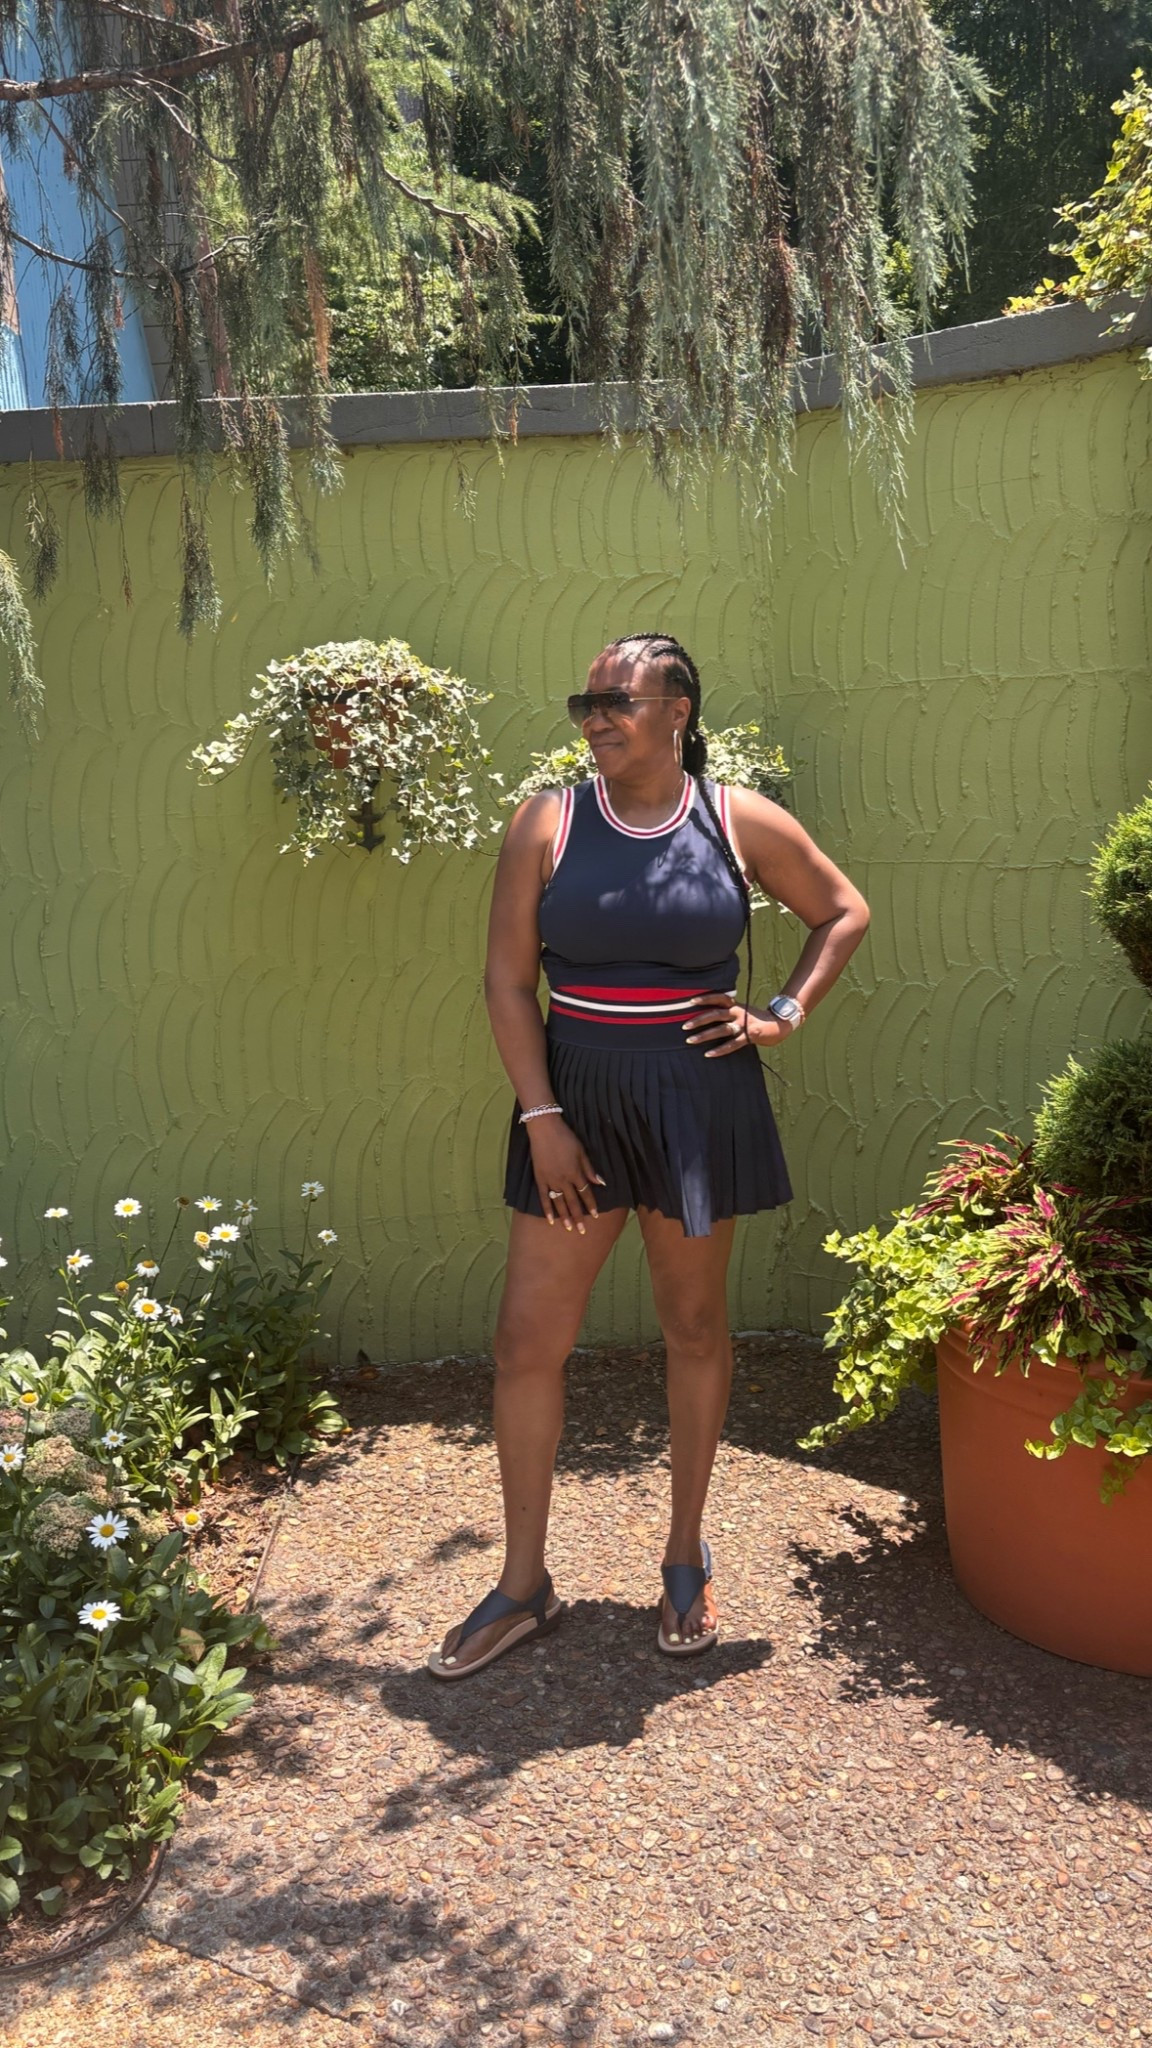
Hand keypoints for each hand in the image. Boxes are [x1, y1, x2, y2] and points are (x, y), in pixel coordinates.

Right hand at [527, 1118, 605, 1232]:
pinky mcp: (540, 1179)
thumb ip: (589, 1169)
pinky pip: (544, 1197)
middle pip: (573, 1202)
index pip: (585, 1192)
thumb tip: (600, 1183)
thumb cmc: (566, 1138)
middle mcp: (564, 1180)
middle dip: (579, 1217)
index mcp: (575, 1172)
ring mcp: (551, 1180)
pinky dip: (547, 1209)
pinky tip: (550, 1220)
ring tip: (569, 1229)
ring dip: (565, 1216)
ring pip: (559, 1202)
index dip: (591, 1204)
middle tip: (582, 1231)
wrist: (544, 1129)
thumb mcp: (582, 1151)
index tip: (595, 1216)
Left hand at [681, 992, 792, 1056]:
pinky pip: (731, 1044)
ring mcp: (744, 1025)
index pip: (719, 998)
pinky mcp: (749, 1036)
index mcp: (736, 1005)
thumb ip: (728, 1011)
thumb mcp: (742, 1010)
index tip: (691, 1001)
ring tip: (690, 1041)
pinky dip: (719, 1050)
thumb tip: (707, 1015)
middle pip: (716, 1014)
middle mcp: (738, 1013)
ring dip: (704, 1035)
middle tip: (684, 1026)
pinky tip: (708, 1054)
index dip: (706, 998)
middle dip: (699, 1020)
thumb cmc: (756, 1018)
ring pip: (721, 1030)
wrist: (779, 1024)